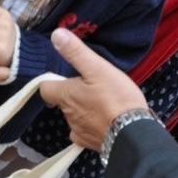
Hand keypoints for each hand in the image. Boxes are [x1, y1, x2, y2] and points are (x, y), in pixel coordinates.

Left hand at [39, 28, 149, 150]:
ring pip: (73, 116)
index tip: (64, 78)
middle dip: (72, 94)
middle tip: (91, 87)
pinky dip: (89, 126)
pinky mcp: (88, 143)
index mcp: (66, 94)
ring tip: (101, 103)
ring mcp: (77, 130)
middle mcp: (67, 113)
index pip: (45, 88)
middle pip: (62, 101)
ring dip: (82, 109)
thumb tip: (56, 34)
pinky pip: (83, 132)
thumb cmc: (116, 97)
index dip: (52, 82)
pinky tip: (102, 121)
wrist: (132, 131)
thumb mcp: (98, 68)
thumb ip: (76, 52)